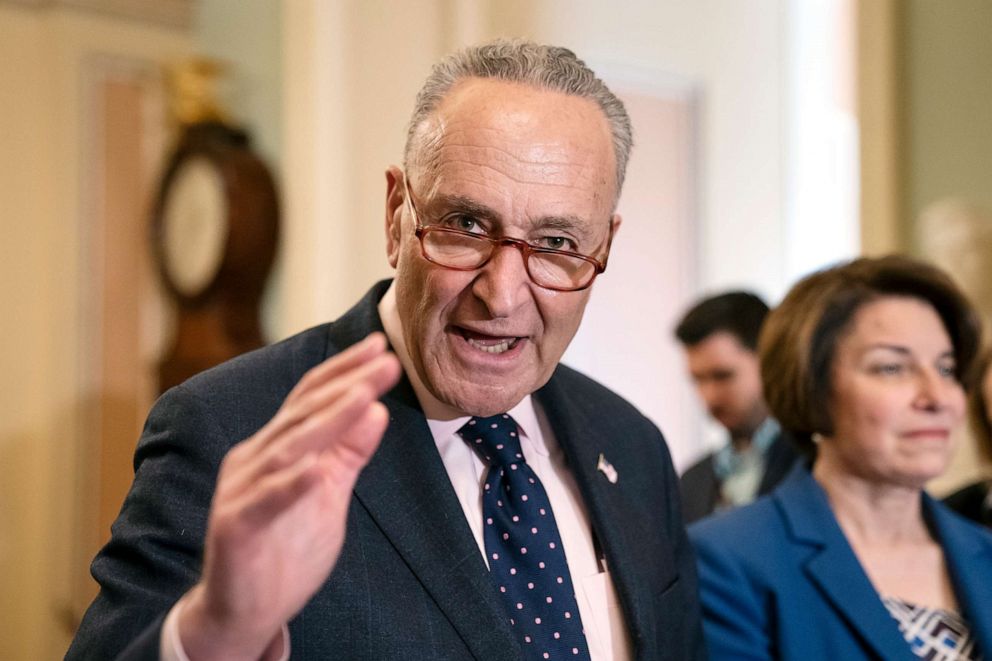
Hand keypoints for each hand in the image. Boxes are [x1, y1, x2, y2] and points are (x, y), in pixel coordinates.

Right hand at [178, 333, 401, 659]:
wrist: (244, 609)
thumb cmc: (286, 546)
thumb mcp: (329, 493)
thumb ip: (349, 453)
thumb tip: (377, 408)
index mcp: (277, 446)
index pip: (312, 397)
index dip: (345, 370)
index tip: (381, 347)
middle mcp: (255, 457)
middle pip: (303, 412)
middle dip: (348, 384)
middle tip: (386, 361)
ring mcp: (241, 489)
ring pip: (287, 448)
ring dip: (327, 420)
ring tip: (364, 396)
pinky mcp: (234, 526)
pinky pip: (264, 502)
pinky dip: (290, 485)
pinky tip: (316, 470)